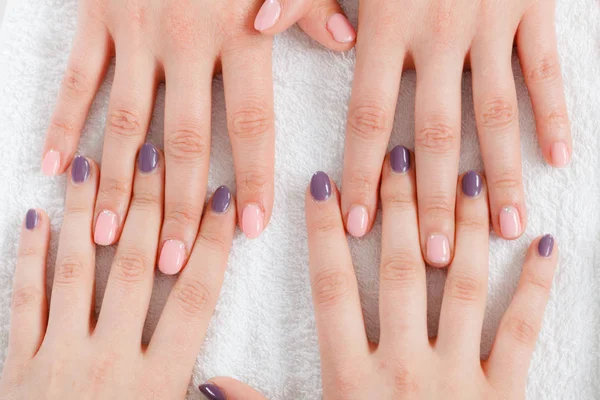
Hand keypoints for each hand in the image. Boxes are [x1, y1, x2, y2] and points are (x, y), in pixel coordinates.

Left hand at [1, 146, 251, 398]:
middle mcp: (111, 360)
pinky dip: (27, 259)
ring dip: (88, 215)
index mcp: (160, 381)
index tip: (222, 200)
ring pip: (78, 272)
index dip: (212, 245)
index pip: (195, 298)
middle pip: (138, 268)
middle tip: (157, 154)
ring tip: (91, 166)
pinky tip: (32, 218)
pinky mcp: (19, 365)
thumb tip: (227, 378)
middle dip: (152, 208)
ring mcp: (60, 359)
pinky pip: (24, 303)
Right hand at [41, 0, 353, 275]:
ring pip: (123, 123)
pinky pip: (76, 80)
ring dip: (115, 184)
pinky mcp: (95, 19)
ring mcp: (134, 34)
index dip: (252, 176)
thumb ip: (310, 7)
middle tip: (171, 260)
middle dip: (177, 205)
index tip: (249, 229)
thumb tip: (345, 45)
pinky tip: (50, 169)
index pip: (251, 122)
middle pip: (183, 141)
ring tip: (107, 236)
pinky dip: (60, 123)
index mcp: (239, 34)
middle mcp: (185, 43)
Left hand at [259, 0, 570, 266]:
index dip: (361, 174)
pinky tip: (561, 158)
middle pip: (432, 132)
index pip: (366, 117)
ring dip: (499, 174)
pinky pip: (545, 69)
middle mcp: (437, 33)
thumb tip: (256, 24)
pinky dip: (556, 112)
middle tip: (436, 257)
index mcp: (383, 24)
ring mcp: (490, 22)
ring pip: (495, 113)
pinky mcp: (533, 8)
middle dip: (431, 197)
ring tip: (502, 229)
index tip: (358, 227)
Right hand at [303, 146, 557, 398]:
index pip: (331, 288)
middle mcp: (405, 369)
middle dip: (399, 208)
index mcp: (351, 379)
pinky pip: (520, 330)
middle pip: (400, 270)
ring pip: (461, 285)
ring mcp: (459, 379)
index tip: (322, 184)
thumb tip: (210, 379)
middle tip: (400, 158)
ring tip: (466, 177)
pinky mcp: (504, 394)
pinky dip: (535, 284)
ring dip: (463, 227)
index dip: (323, 232)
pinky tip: (542, 242)